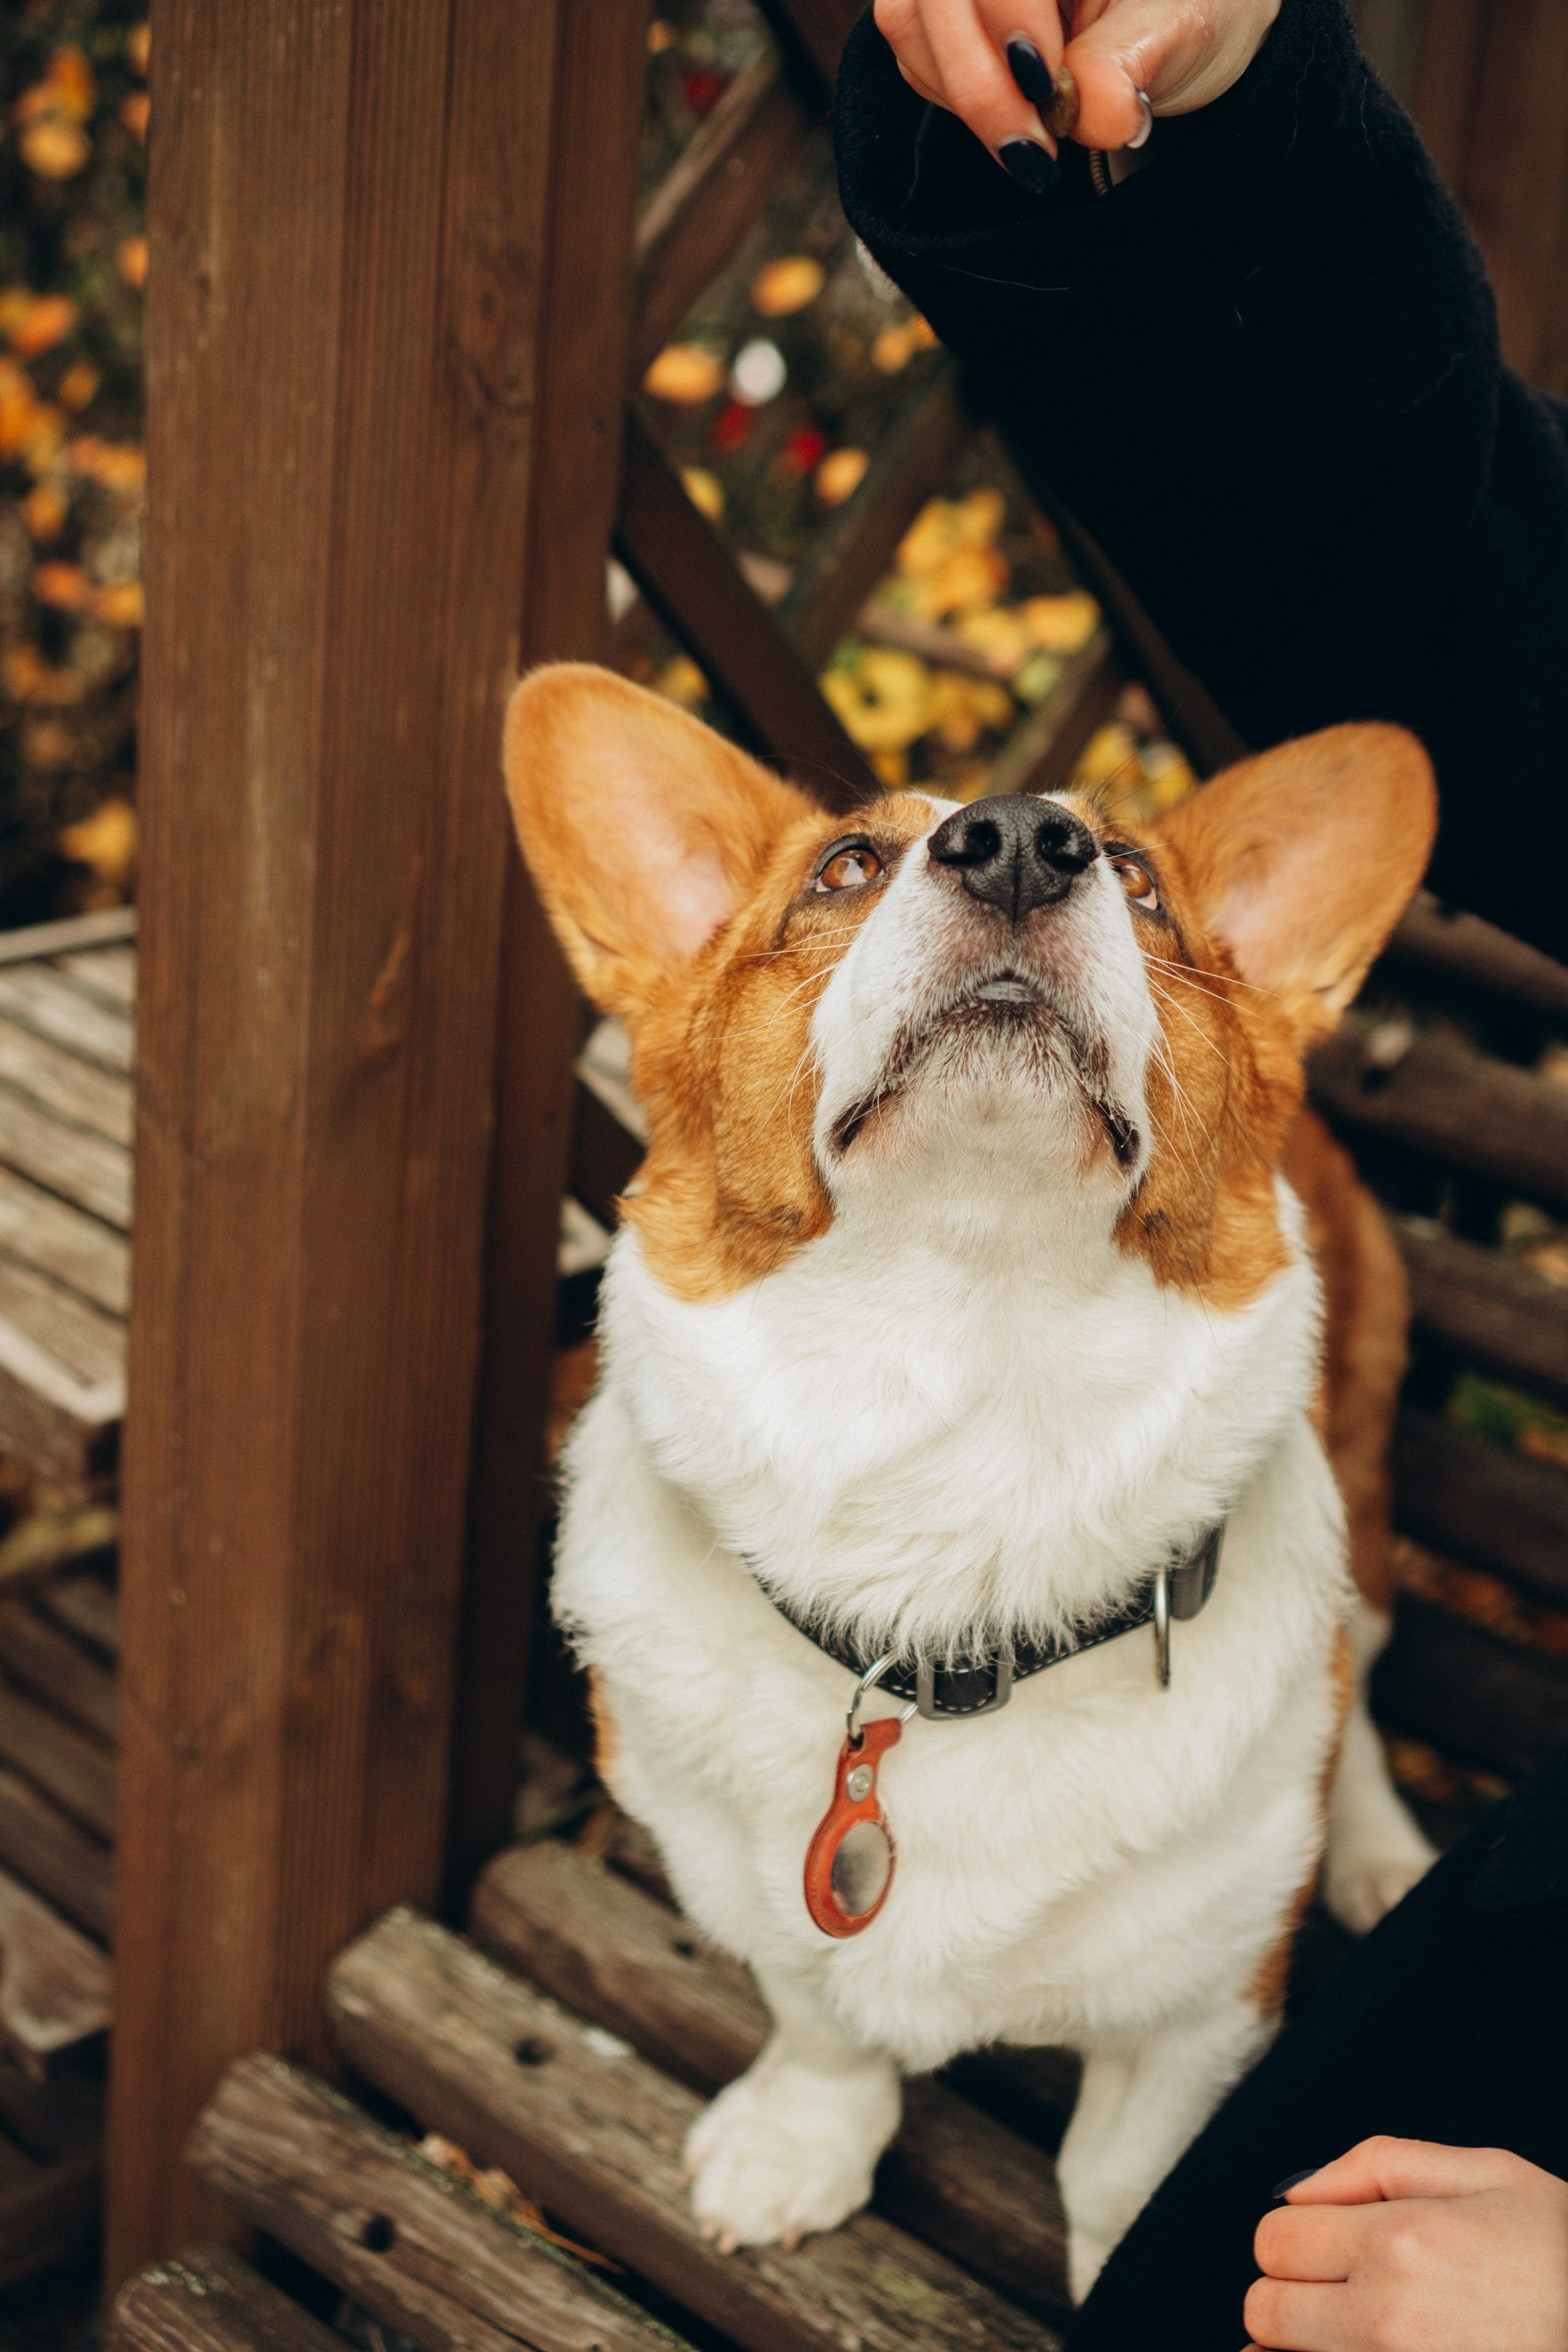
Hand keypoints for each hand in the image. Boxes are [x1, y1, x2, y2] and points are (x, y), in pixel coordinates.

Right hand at [871, 0, 1279, 170]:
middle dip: (977, 82)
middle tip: (1034, 151)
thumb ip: (1127, 65)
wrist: (1182, 26)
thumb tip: (1095, 113)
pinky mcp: (939, 5)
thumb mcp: (1180, 32)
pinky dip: (955, 96)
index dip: (1008, 22)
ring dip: (962, 95)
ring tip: (1031, 139)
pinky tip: (1012, 111)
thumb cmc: (1189, 10)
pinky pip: (915, 51)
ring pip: (908, 20)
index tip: (1047, 90)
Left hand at [1242, 2136, 1567, 2351]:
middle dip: (1291, 2297)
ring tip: (1365, 2331)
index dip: (1298, 2239)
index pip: (1274, 2241)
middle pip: (1266, 2312)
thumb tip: (1300, 2187)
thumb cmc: (1567, 2260)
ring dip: (1310, 2346)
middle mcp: (1388, 2319)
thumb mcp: (1492, 2175)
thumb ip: (1381, 2163)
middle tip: (1343, 2294)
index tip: (1329, 2247)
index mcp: (1400, 2242)